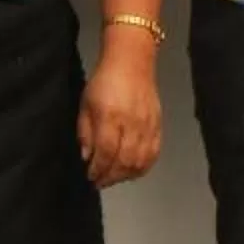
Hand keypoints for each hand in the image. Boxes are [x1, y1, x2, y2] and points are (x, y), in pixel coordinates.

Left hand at [77, 36, 162, 187]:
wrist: (132, 62)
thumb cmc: (105, 80)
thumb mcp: (85, 104)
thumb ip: (85, 132)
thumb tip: (87, 157)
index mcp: (110, 116)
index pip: (105, 152)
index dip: (97, 169)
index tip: (90, 177)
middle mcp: (131, 123)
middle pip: (124, 161)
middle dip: (110, 177)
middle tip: (100, 182)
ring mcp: (147, 125)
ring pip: (140, 161)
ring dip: (126, 175)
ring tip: (114, 177)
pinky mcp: (158, 125)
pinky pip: (154, 153)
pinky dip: (143, 167)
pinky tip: (132, 170)